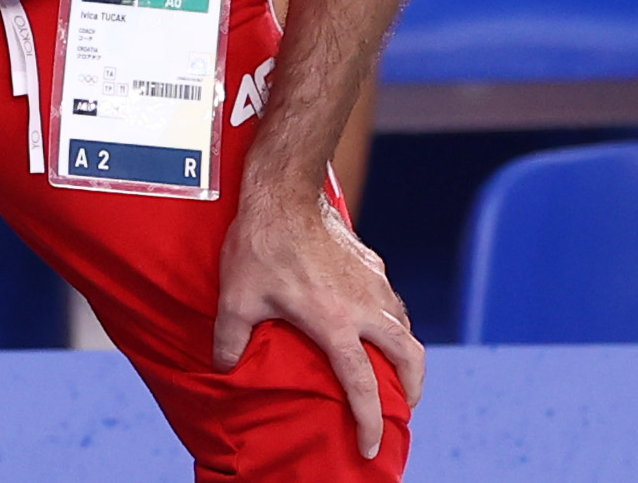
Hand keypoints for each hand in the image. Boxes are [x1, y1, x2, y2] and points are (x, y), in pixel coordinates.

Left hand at [213, 191, 423, 460]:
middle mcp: (364, 306)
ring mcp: (373, 282)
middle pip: (408, 359)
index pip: (362, 385)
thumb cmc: (259, 244)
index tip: (372, 446)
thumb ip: (231, 337)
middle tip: (401, 407)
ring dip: (406, 355)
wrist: (283, 191)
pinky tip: (375, 321)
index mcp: (334, 323)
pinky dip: (393, 321)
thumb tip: (225, 366)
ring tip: (394, 370)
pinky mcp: (372, 261)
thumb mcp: (236, 296)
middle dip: (412, 390)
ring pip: (406, 327)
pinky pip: (391, 300)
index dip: (369, 421)